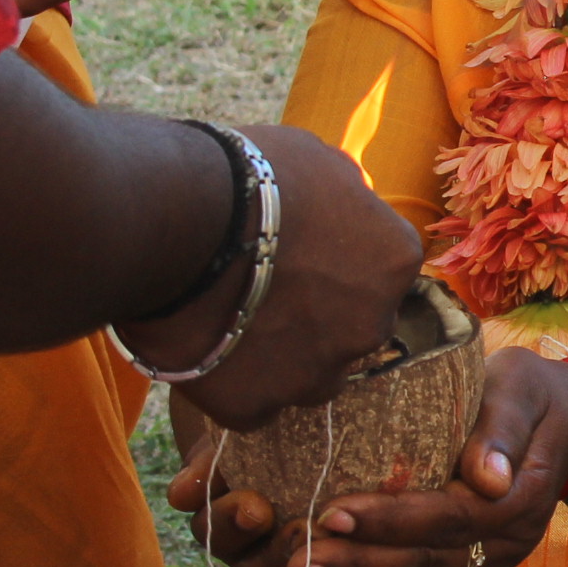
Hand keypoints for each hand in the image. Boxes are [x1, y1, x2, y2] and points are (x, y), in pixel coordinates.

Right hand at [124, 125, 420, 423]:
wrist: (173, 222)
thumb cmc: (246, 175)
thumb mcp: (316, 161)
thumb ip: (344, 193)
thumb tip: (348, 196)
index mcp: (394, 260)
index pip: (382, 272)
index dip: (339, 261)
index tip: (300, 251)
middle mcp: (370, 325)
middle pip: (352, 329)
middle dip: (319, 316)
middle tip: (264, 290)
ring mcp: (315, 373)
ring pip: (309, 377)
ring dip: (282, 358)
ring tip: (230, 323)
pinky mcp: (256, 406)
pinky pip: (253, 405)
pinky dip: (234, 385)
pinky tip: (203, 350)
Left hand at [187, 349, 567, 566]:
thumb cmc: (532, 394)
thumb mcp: (522, 389)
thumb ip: (502, 429)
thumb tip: (487, 476)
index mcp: (516, 496)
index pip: (447, 514)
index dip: (390, 519)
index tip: (332, 513)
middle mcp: (505, 541)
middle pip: (428, 564)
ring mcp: (492, 563)